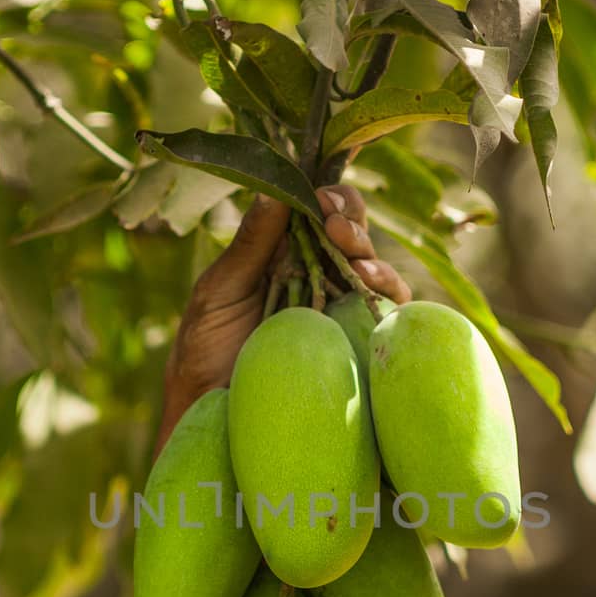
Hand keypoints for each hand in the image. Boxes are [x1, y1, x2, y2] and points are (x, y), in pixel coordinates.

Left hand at [158, 184, 410, 446]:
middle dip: (352, 221)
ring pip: (375, 272)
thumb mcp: (220, 289)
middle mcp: (318, 276)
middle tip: (335, 223)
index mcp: (285, 253)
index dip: (330, 198)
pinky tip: (370, 288)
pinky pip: (385, 317)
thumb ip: (251, 242)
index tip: (322, 197)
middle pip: (354, 236)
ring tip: (354, 258)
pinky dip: (389, 297)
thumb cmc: (206, 348)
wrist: (209, 408)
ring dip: (372, 258)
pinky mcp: (354, 344)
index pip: (320, 212)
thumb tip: (276, 188)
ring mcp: (339, 310)